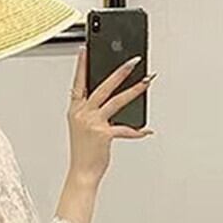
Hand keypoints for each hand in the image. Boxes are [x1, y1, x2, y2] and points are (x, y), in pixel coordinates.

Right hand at [66, 47, 155, 185]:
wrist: (82, 173)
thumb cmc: (84, 152)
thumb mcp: (83, 127)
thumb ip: (93, 112)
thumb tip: (113, 100)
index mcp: (75, 110)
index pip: (79, 82)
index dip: (82, 65)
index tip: (86, 49)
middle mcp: (83, 114)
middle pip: (103, 86)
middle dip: (120, 71)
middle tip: (133, 60)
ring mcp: (93, 123)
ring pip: (117, 100)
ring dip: (134, 89)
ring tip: (147, 81)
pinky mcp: (103, 134)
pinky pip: (124, 129)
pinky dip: (137, 131)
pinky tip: (145, 130)